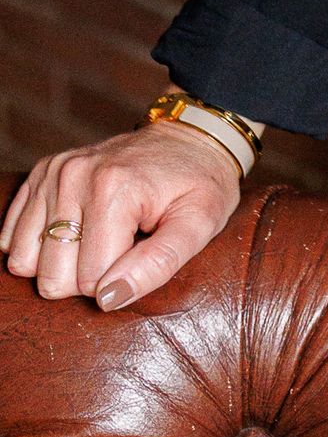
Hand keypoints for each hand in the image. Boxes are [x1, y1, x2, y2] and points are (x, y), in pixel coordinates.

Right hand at [1, 123, 244, 311]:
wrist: (190, 136)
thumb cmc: (199, 184)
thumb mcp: (200, 224)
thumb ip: (159, 264)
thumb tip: (109, 299)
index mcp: (114, 189)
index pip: (90, 281)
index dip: (119, 280)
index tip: (143, 251)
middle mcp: (75, 175)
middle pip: (51, 276)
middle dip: (86, 276)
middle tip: (121, 247)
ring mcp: (53, 172)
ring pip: (24, 262)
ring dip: (60, 262)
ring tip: (98, 238)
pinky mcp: (41, 173)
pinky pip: (10, 236)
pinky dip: (38, 245)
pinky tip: (74, 230)